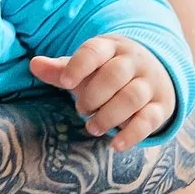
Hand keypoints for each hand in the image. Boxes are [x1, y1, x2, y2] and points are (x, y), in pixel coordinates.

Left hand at [30, 35, 171, 150]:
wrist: (155, 74)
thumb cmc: (108, 72)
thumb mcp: (86, 68)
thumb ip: (61, 70)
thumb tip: (34, 64)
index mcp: (111, 47)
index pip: (94, 51)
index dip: (79, 66)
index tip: (66, 83)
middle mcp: (133, 62)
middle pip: (115, 75)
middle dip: (94, 96)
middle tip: (82, 110)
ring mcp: (150, 83)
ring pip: (132, 97)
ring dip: (109, 115)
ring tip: (92, 128)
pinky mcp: (161, 106)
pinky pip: (150, 119)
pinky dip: (132, 134)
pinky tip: (116, 146)